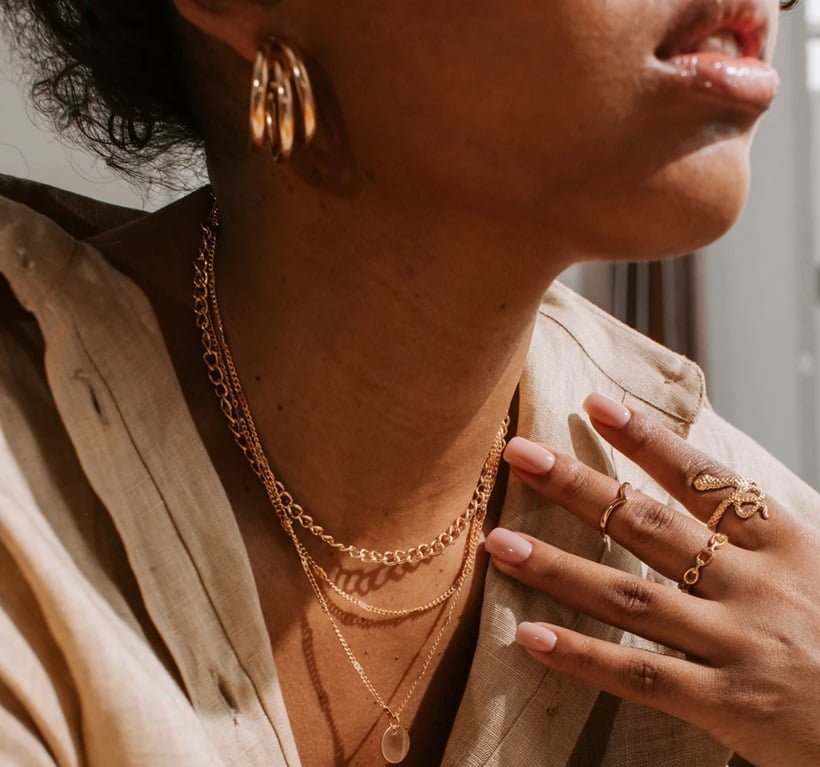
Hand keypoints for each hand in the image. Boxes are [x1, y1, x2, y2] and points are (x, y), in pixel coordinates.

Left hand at [485, 393, 819, 766]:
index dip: (646, 439)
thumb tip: (704, 482)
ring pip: (632, 596)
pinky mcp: (730, 706)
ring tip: (499, 544)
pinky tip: (530, 637)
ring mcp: (740, 645)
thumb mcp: (818, 563)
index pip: (702, 478)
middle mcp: (757, 585)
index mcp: (785, 542)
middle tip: (520, 455)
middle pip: (650, 525)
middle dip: (580, 487)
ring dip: (560, 567)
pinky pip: (642, 675)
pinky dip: (583, 657)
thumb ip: (759, 525)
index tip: (593, 405)